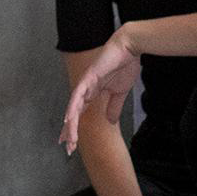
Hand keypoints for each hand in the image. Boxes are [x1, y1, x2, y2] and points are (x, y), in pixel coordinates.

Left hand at [58, 27, 140, 154]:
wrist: (129, 48)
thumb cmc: (125, 65)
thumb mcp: (120, 92)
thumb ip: (114, 106)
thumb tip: (110, 121)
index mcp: (93, 92)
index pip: (80, 113)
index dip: (75, 128)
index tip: (72, 142)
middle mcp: (86, 89)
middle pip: (74, 113)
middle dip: (70, 131)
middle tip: (68, 147)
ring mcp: (85, 82)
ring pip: (74, 107)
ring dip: (71, 124)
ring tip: (69, 139)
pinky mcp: (89, 77)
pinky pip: (78, 95)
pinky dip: (73, 107)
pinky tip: (69, 119)